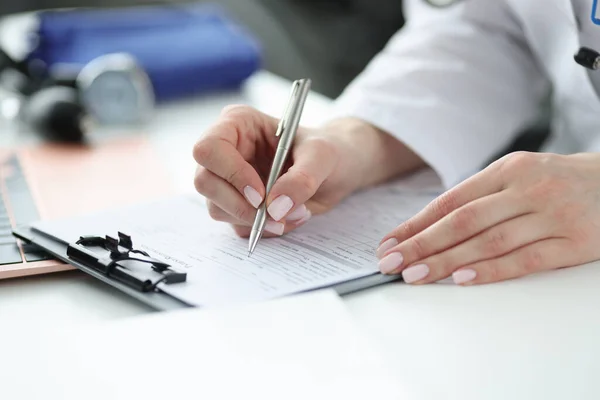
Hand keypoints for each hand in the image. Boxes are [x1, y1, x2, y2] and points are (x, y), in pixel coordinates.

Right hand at [193, 105, 422, 236]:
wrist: (339, 169)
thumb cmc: (329, 150)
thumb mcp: (323, 156)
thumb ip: (302, 178)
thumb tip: (275, 207)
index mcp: (237, 124)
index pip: (209, 149)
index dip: (231, 174)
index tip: (261, 195)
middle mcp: (226, 151)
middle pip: (205, 182)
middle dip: (241, 205)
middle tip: (277, 215)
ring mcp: (228, 180)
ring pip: (217, 208)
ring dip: (256, 221)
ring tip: (295, 213)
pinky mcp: (237, 204)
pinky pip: (236, 225)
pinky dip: (263, 229)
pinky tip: (289, 218)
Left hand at [376, 151, 599, 284]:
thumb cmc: (558, 182)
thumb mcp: (519, 176)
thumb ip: (481, 198)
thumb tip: (428, 227)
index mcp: (508, 170)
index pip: (451, 200)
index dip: (417, 223)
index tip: (390, 242)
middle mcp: (528, 189)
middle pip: (464, 221)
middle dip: (422, 244)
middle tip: (392, 263)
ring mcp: (552, 215)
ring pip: (489, 241)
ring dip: (447, 260)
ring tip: (416, 275)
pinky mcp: (576, 241)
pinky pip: (527, 259)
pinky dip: (492, 270)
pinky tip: (462, 278)